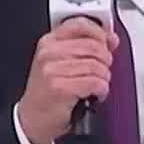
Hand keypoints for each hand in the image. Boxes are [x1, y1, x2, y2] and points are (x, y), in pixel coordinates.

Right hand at [15, 17, 117, 143]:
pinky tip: (95, 94)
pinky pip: (95, 82)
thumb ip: (85, 46)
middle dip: (105, 60)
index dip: (100, 33)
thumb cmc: (48, 92)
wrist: (32, 119)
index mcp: (49, 42)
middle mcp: (49, 53)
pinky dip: (101, 90)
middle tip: (102, 71)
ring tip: (96, 85)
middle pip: (94, 46)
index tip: (109, 42)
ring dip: (104, 78)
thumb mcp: (61, 62)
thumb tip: (110, 38)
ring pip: (97, 65)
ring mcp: (52, 70)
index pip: (80, 24)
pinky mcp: (60, 87)